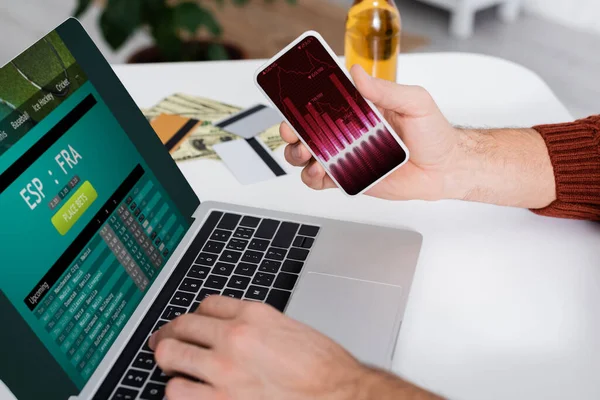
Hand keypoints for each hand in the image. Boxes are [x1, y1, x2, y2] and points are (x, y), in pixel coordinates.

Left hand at [149, 296, 364, 399]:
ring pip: (171, 357)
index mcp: (255, 314)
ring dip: (169, 361)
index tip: (194, 321)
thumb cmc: (324, 368)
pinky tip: (186, 390)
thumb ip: (257, 326)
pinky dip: (178, 390)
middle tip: (165, 340)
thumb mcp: (289, 329)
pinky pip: (177, 392)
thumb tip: (234, 330)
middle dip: (171, 333)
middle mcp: (235, 336)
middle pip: (182, 325)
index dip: (198, 313)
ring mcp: (224, 370)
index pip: (207, 303)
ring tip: (173, 365)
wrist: (340, 395)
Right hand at [281, 64, 463, 200]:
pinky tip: (319, 174)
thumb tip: (358, 73)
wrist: (445, 169)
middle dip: (292, 131)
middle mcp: (348, 131)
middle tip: (295, 133)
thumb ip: (386, 90)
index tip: (292, 104)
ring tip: (308, 156)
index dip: (301, 104)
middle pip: (307, 130)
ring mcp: (346, 155)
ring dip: (299, 155)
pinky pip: (322, 180)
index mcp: (359, 109)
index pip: (322, 102)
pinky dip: (313, 178)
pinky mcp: (349, 178)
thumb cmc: (434, 134)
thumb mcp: (414, 102)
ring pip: (308, 155)